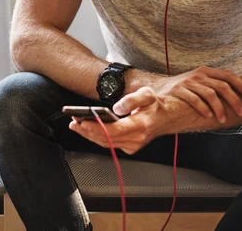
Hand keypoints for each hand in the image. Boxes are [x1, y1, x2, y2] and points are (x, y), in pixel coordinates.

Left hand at [70, 87, 202, 153]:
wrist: (168, 117)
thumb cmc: (155, 105)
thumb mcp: (146, 94)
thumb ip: (131, 100)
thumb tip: (116, 108)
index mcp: (141, 125)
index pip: (113, 130)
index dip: (95, 127)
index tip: (82, 122)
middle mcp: (137, 139)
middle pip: (106, 139)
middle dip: (87, 131)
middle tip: (73, 122)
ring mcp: (133, 145)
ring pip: (106, 143)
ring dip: (89, 135)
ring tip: (76, 125)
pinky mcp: (130, 147)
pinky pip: (110, 144)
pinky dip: (97, 137)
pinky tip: (87, 130)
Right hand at [153, 66, 241, 122]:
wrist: (157, 88)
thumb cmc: (182, 88)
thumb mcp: (198, 82)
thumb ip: (213, 84)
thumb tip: (237, 94)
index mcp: (205, 71)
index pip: (228, 75)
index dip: (241, 85)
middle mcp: (198, 75)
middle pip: (222, 86)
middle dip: (234, 100)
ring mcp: (188, 82)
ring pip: (210, 94)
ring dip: (219, 108)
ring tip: (223, 119)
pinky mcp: (178, 90)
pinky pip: (194, 99)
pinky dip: (203, 108)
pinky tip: (208, 116)